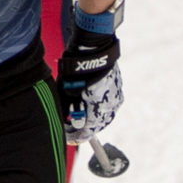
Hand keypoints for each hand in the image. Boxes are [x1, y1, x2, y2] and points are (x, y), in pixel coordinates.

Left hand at [57, 11, 121, 140]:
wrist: (92, 46)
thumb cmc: (76, 70)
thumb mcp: (66, 92)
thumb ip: (67, 109)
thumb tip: (65, 118)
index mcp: (98, 110)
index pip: (88, 131)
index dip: (77, 135)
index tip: (68, 136)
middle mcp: (111, 105)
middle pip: (98, 123)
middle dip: (85, 126)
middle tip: (73, 126)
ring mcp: (116, 94)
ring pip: (105, 112)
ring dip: (93, 114)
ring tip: (80, 112)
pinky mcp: (117, 84)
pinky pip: (109, 100)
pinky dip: (99, 103)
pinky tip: (89, 99)